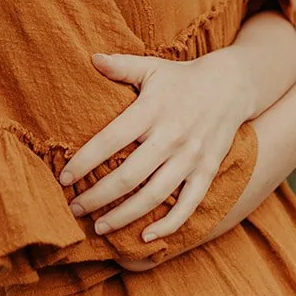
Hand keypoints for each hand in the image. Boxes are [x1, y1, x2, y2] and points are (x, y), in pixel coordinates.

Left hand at [58, 47, 256, 243]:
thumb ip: (121, 66)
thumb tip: (91, 58)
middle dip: (97, 197)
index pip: (110, 140)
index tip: (64, 178)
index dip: (85, 162)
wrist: (232, 86)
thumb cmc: (181, 78)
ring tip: (100, 227)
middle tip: (74, 209)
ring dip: (125, 216)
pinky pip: (188, 205)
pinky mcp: (207, 171)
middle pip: (128, 176)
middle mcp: (171, 136)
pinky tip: (145, 237)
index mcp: (152, 110)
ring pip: (154, 195)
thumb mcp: (151, 66)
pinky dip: (168, 225)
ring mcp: (192, 156)